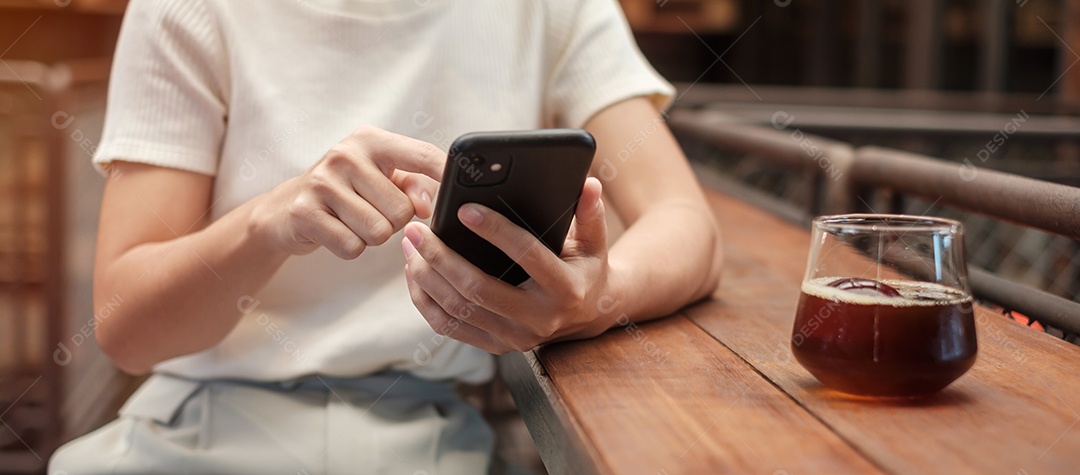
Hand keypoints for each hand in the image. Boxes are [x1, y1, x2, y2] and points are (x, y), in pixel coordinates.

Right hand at [251, 126, 443, 258]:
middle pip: (402, 210)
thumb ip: (414, 185)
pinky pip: (353, 247)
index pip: (423, 156)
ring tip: (352, 221)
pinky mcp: (305, 212)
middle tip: (370, 212)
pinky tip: (336, 231)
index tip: (466, 189)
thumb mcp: (382, 179)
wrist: (285, 209)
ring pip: (379, 232)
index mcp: (371, 140)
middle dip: (394, 222)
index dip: (448, 175)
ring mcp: (322, 182)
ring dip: (371, 237)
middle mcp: (345, 154)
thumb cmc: (347, 192)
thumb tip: (430, 205)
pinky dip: (350, 248)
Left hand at [401, 177, 617, 352]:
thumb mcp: (594, 242)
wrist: (587, 317)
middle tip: (416, 229)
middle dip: (442, 257)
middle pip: (478, 289)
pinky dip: (426, 301)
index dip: (494, 231)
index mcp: (565, 289)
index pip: (526, 255)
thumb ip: (590, 213)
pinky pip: (450, 327)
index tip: (463, 209)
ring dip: (428, 277)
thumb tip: (589, 183)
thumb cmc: (585, 269)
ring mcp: (515, 338)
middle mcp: (540, 319)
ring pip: (459, 309)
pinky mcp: (496, 346)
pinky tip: (415, 273)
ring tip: (410, 246)